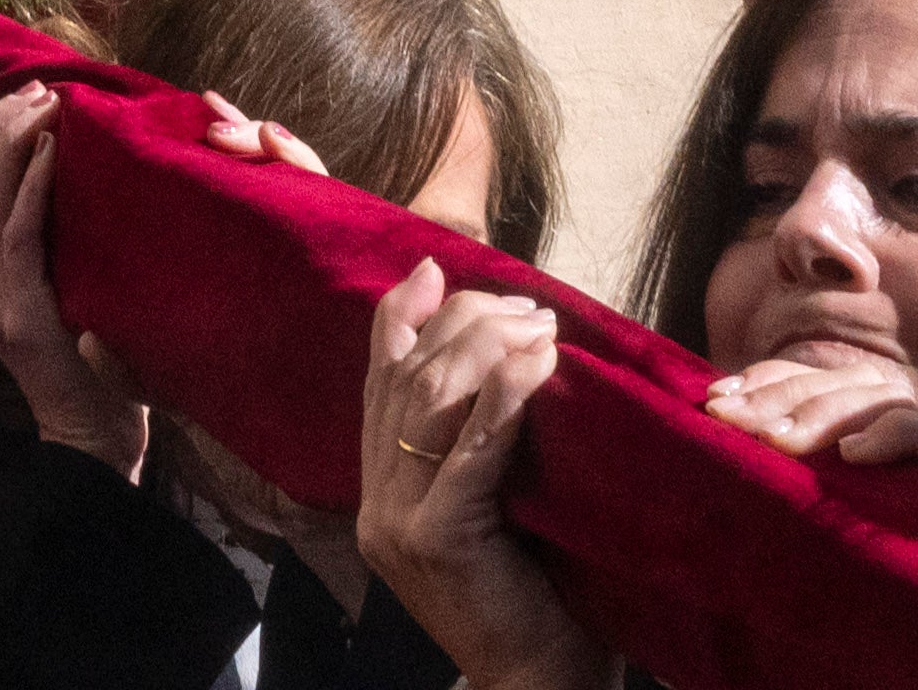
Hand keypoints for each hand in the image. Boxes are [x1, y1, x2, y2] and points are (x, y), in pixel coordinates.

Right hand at [0, 91, 148, 476]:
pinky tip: (55, 149)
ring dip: (14, 140)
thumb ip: (48, 253)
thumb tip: (71, 186)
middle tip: (32, 89)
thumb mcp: (60, 298)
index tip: (7, 98)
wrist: (93, 443)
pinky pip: (19, 232)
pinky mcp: (21, 312)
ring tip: (44, 103)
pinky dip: (34, 182)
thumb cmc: (93, 370)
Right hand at [349, 274, 615, 689]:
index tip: (436, 269)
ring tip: (541, 328)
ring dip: (489, 348)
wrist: (541, 684)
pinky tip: (537, 364)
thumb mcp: (498, 506)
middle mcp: (376, 505)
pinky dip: (504, 396)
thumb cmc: (540, 595)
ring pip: (429, 401)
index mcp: (380, 494)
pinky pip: (470, 450)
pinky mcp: (437, 541)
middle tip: (527, 306)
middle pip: (406, 378)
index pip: (379, 380)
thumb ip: (484, 442)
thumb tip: (515, 350)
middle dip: (465, 323)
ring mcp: (398, 525)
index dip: (402, 316)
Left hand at [701, 346, 917, 500]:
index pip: (807, 378)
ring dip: (824, 416)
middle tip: (731, 423)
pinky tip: (853, 456)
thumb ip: (780, 453)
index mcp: (857, 410)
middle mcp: (895, 412)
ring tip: (778, 444)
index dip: (761, 380)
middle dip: (777, 399)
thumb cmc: (863, 543)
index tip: (714, 401)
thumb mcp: (810, 493)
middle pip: (837, 383)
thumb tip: (716, 418)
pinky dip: (894, 437)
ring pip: (881, 398)